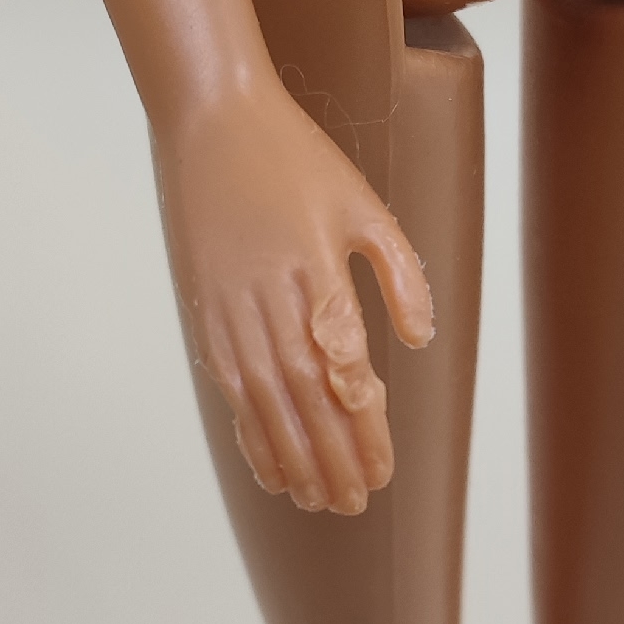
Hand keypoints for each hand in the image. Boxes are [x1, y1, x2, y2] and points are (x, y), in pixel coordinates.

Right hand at [155, 80, 434, 512]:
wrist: (212, 119)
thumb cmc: (294, 158)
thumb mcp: (365, 205)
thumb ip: (400, 275)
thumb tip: (418, 342)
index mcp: (316, 273)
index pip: (345, 374)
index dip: (364, 430)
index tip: (384, 471)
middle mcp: (269, 300)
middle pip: (305, 400)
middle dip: (332, 459)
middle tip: (355, 504)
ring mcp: (231, 309)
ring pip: (264, 402)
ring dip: (292, 458)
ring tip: (317, 502)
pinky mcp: (206, 311)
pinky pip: (229, 387)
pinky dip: (250, 432)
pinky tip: (269, 465)